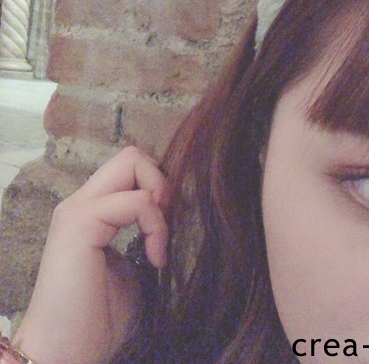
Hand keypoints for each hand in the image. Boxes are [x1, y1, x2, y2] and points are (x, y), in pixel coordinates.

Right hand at [13, 147, 168, 363]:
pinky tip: (155, 258)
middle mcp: (84, 201)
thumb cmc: (102, 316)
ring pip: (134, 162)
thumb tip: (169, 215)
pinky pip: (137, 201)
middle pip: (133, 156)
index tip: (166, 227)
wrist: (68, 354)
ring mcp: (79, 209)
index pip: (131, 167)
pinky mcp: (80, 224)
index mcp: (94, 210)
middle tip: (165, 223)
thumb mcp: (134, 263)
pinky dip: (156, 226)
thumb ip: (145, 233)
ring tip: (159, 242)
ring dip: (160, 199)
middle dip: (161, 182)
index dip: (158, 187)